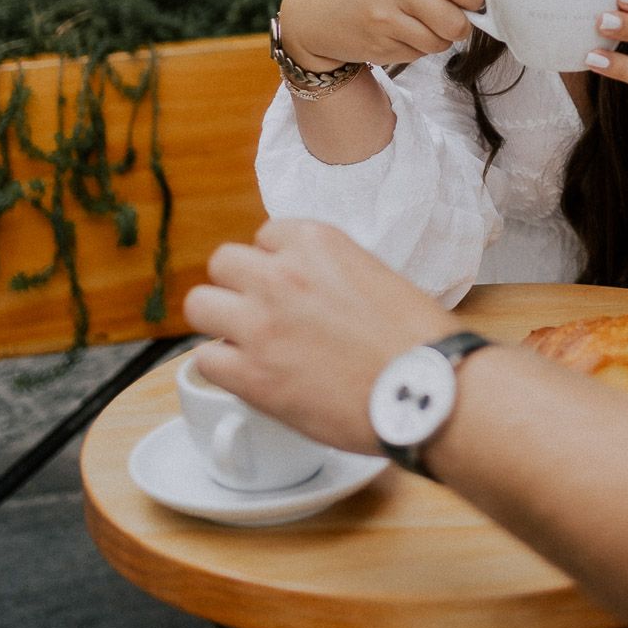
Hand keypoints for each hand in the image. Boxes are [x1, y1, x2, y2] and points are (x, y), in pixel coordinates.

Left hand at [183, 219, 452, 451]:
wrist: (427, 390)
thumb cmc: (415, 339)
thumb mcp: (372, 274)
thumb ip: (328, 271)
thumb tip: (307, 291)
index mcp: (315, 242)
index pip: (264, 236)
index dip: (275, 263)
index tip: (288, 286)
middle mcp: (281, 275)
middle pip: (223, 263)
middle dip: (239, 286)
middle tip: (260, 312)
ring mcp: (260, 324)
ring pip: (199, 304)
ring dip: (220, 321)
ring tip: (245, 342)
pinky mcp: (251, 375)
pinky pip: (205, 359)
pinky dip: (224, 368)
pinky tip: (251, 376)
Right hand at [277, 0, 484, 70]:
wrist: (311, 8)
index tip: (474, 0)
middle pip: (454, 21)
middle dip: (461, 24)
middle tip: (453, 17)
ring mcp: (384, 21)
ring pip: (439, 43)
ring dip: (440, 38)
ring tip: (422, 22)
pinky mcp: (380, 48)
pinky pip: (419, 54)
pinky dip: (418, 47)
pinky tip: (400, 31)